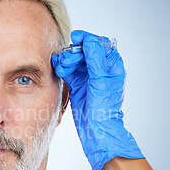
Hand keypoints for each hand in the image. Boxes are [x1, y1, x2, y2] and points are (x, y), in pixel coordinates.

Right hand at [51, 30, 143, 169]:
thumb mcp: (100, 82)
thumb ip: (96, 60)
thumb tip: (91, 41)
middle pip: (84, 51)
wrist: (96, 130)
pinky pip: (68, 70)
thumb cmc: (104, 108)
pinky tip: (58, 68)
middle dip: (74, 52)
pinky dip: (62, 67)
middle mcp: (100, 69)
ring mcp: (88, 77)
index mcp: (111, 66)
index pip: (99, 45)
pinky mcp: (77, 84)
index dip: (87, 40)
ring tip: (61, 66)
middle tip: (67, 59)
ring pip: (74, 60)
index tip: (76, 39)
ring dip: (66, 60)